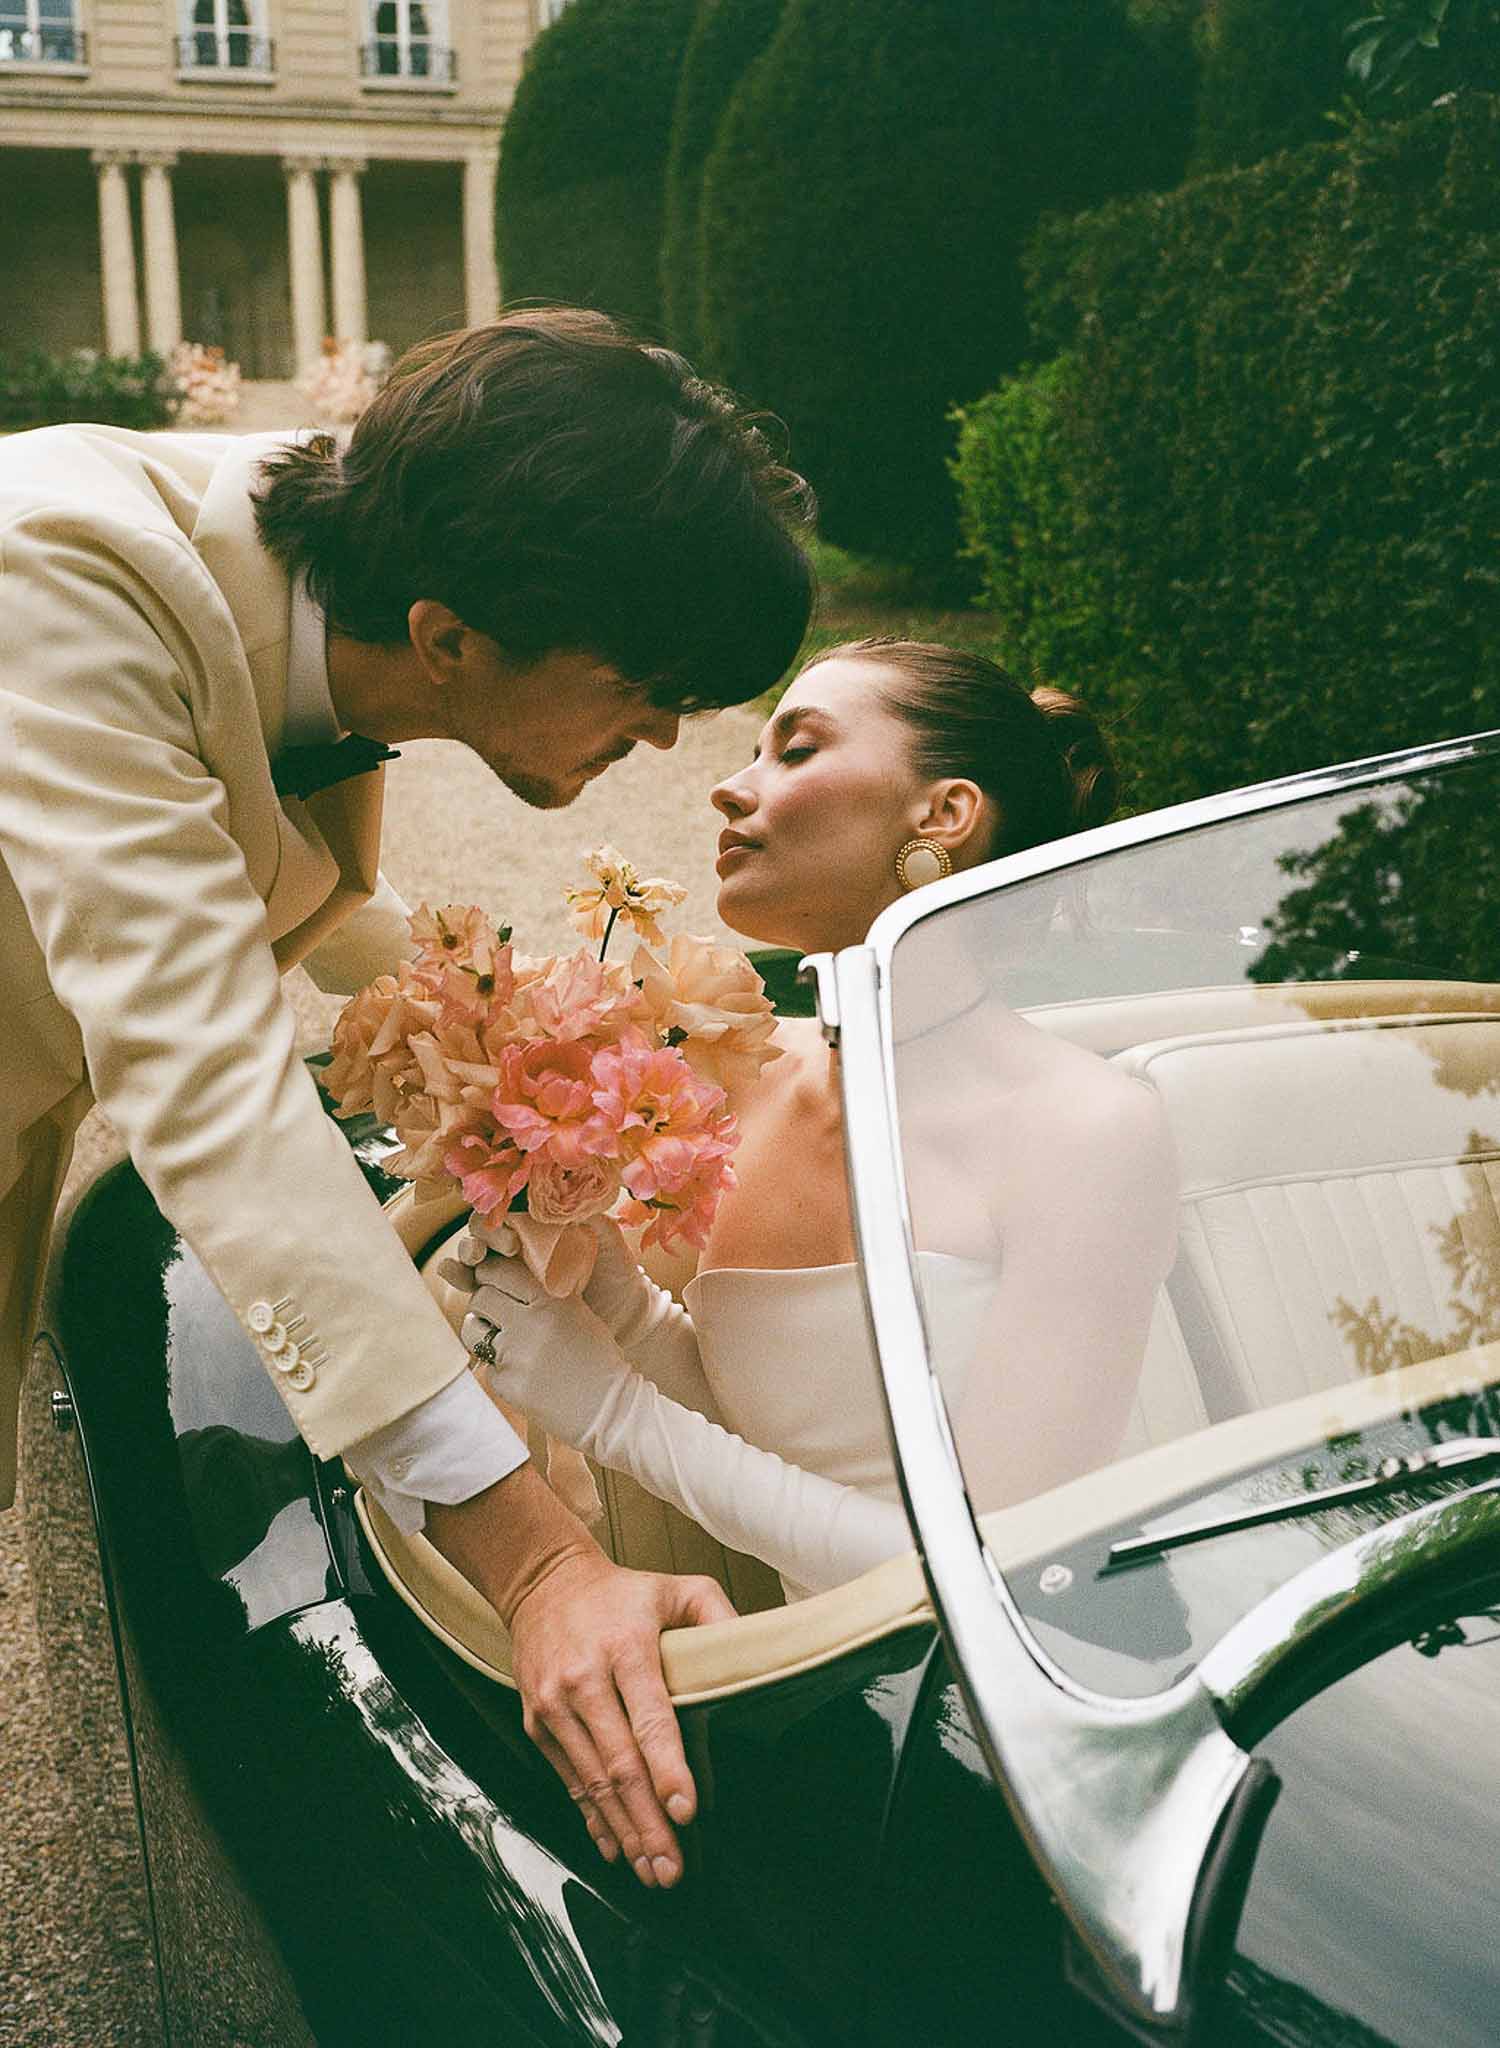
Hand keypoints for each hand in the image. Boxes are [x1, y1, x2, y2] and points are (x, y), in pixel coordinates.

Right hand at [459, 1211, 649, 1336]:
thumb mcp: (608, 1240)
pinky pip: (474, 1288)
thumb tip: (567, 1193)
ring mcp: (508, 1274)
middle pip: (484, 1230)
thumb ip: (591, 1216)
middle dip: (484, 1233)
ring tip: (471, 1260)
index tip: (514, 1225)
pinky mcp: (502, 1302)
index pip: (507, 1208)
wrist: (624, 1319)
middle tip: (506, 1247)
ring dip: (464, 1253)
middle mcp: (519, 1246)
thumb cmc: (616, 1273)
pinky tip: (452, 1275)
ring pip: (473, 1256)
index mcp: (540, 1225)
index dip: (501, 1210)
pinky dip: (459, 1279)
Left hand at [460, 1254, 627, 1443]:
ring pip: (474, 1331)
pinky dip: (501, 1369)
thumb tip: (507, 1279)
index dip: (490, 1273)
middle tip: (495, 1312)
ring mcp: (515, 1356)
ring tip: (505, 1343)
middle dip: (484, 1303)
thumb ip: (545, 1295)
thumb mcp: (579, 1314)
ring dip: (483, 1333)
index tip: (491, 1279)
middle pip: (481, 1298)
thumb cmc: (598, 1360)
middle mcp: (530, 1324)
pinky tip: (525, 1376)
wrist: (610, 1410)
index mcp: (552, 1301)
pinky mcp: (507, 1384)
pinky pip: (488, 1367)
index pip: (501, 1271)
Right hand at [509, 1548, 733, 1885]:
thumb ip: (716, 1614)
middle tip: (673, 1867)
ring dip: (624, 1830)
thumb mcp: (674, 1588)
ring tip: (651, 1870)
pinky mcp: (537, 1723)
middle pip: (619, 1763)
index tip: (686, 1810)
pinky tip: (616, 1846)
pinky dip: (593, 1817)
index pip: (650, 1715)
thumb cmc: (621, 1593)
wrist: (541, 1583)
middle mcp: (583, 1678)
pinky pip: (569, 1780)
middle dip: (648, 1822)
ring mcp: (554, 1704)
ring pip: (593, 1781)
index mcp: (625, 1645)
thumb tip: (755, 1655)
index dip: (669, 1767)